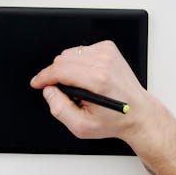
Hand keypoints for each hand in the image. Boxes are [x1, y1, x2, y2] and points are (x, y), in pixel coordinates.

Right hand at [30, 41, 154, 144]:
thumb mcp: (82, 126)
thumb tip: (49, 91)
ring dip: (67, 68)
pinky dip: (78, 62)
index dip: (43, 77)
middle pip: (62, 59)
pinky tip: (87, 76)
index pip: (59, 69)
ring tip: (77, 85)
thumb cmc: (114, 120)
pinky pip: (81, 50)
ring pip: (70, 53)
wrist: (138, 113)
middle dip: (55, 75)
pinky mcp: (109, 48)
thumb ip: (59, 109)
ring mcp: (107, 53)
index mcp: (98, 80)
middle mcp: (103, 62)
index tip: (37, 82)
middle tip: (63, 91)